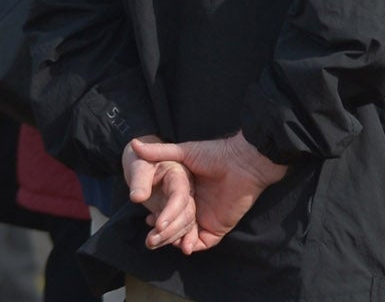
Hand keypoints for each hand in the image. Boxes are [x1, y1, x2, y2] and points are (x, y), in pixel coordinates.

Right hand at [129, 133, 287, 254]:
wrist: (244, 161)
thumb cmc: (216, 154)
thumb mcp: (184, 152)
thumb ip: (159, 151)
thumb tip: (134, 144)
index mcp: (188, 193)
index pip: (168, 211)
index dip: (157, 216)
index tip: (147, 217)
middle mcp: (197, 206)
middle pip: (175, 227)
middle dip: (161, 233)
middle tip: (151, 233)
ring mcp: (208, 217)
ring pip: (185, 237)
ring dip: (173, 240)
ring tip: (161, 238)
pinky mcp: (220, 226)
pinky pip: (202, 243)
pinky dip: (190, 245)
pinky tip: (181, 243)